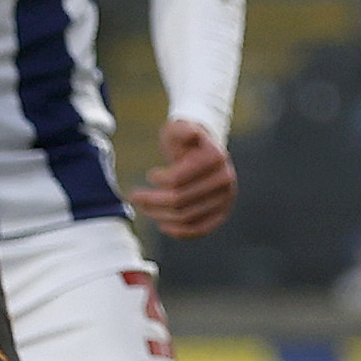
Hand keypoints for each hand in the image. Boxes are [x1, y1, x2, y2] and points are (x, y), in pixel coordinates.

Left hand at [130, 115, 236, 236]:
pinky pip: (200, 229)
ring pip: (186, 217)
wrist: (205, 153)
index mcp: (216, 157)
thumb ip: (183, 129)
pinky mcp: (222, 214)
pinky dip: (179, 231)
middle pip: (179, 200)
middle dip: (151, 200)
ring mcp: (226, 199)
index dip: (159, 180)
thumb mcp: (180, 128)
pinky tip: (162, 225)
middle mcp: (225, 180)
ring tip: (144, 207)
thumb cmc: (186, 141)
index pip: (178, 179)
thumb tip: (190, 133)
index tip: (150, 175)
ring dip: (159, 215)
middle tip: (134, 196)